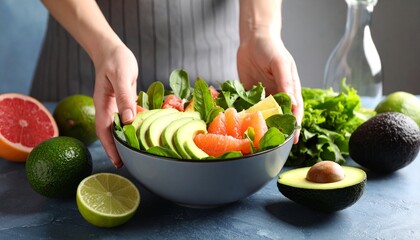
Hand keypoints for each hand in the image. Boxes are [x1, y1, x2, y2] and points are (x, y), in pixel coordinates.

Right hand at [93, 43, 137, 167]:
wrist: (112, 50)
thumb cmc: (116, 60)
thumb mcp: (121, 76)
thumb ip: (124, 97)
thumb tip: (128, 120)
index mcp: (103, 105)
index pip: (104, 131)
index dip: (110, 147)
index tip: (118, 162)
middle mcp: (108, 109)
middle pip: (111, 133)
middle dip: (118, 149)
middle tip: (130, 164)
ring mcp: (115, 106)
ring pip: (119, 128)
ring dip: (125, 140)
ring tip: (136, 154)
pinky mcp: (123, 103)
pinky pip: (127, 119)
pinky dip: (133, 128)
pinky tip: (142, 134)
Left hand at [237, 32, 302, 143]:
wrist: (252, 38)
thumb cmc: (271, 48)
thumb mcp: (280, 64)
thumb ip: (286, 83)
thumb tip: (293, 104)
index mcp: (290, 89)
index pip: (295, 112)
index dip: (294, 127)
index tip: (291, 142)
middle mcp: (277, 94)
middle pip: (278, 116)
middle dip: (275, 130)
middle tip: (270, 144)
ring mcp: (263, 95)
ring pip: (263, 114)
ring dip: (259, 125)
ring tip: (253, 139)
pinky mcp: (248, 93)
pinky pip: (247, 107)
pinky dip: (244, 115)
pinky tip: (239, 125)